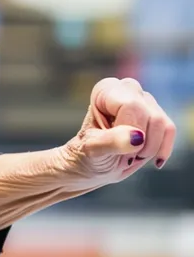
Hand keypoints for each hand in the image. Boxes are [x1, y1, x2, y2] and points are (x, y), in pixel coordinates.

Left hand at [60, 77, 176, 183]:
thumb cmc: (87, 155)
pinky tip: (152, 161)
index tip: (116, 150)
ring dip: (150, 148)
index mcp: (105, 91)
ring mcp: (144, 102)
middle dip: (141, 143)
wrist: (93, 166)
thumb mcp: (92, 150)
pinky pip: (170, 130)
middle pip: (150, 115)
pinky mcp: (157, 116)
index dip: (129, 131)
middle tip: (124, 158)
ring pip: (162, 124)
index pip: (131, 106)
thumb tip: (136, 137)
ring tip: (130, 157)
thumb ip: (111, 141)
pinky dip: (162, 149)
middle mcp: (127, 90)